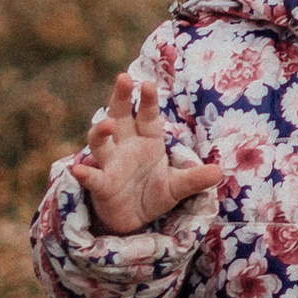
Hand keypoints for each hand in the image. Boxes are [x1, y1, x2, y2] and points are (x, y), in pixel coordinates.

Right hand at [68, 73, 222, 236]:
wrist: (134, 220)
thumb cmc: (153, 194)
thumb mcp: (177, 186)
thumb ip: (195, 178)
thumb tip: (219, 172)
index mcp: (146, 140)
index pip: (147, 115)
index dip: (147, 100)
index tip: (148, 84)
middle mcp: (125, 146)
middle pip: (120, 116)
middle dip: (120, 97)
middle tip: (123, 77)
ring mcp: (110, 164)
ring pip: (100, 142)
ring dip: (101, 131)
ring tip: (107, 124)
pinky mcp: (101, 184)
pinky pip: (92, 177)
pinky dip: (85, 173)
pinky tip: (78, 170)